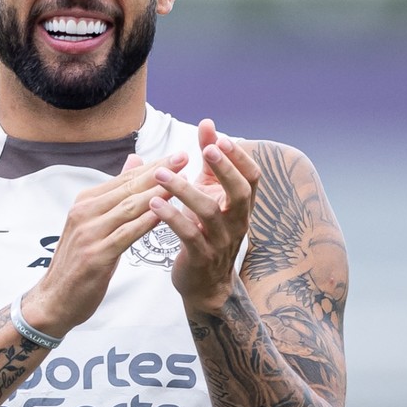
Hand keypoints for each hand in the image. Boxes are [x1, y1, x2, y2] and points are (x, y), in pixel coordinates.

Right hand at [21, 151, 186, 335]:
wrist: (54, 299)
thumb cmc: (78, 262)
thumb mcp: (94, 223)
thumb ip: (115, 194)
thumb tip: (135, 161)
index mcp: (85, 202)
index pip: (125, 179)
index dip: (153, 166)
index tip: (178, 155)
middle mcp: (84, 212)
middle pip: (128, 188)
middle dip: (159, 173)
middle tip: (184, 158)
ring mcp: (88, 233)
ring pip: (128, 208)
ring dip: (156, 194)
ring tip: (180, 182)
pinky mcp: (94, 255)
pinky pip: (124, 235)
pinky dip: (144, 223)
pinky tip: (163, 215)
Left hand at [149, 119, 260, 308]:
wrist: (204, 283)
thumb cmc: (205, 230)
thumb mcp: (209, 194)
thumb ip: (210, 162)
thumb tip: (209, 124)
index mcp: (240, 205)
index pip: (252, 178)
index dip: (239, 158)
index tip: (220, 139)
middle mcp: (237, 222)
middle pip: (240, 192)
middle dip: (225, 169)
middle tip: (205, 149)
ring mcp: (220, 241)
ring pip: (208, 212)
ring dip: (184, 190)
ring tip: (160, 175)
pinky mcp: (201, 257)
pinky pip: (188, 235)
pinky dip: (171, 217)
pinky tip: (153, 204)